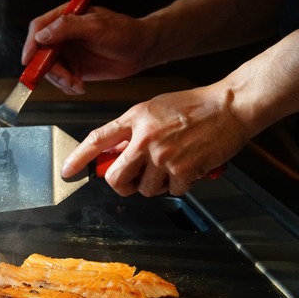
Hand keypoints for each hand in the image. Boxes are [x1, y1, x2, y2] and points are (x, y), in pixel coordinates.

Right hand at [22, 5, 155, 94]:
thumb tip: (42, 35)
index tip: (28, 60)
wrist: (141, 50)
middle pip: (41, 53)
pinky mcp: (74, 68)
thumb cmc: (124, 32)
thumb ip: (68, 28)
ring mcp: (68, 53)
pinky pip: (61, 81)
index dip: (30, 44)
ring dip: (61, 81)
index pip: (39, 28)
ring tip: (77, 84)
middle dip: (49, 70)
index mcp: (66, 18)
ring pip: (50, 70)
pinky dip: (67, 87)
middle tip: (65, 79)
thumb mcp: (96, 26)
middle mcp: (63, 35)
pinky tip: (80, 86)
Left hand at [61, 85, 247, 195]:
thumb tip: (115, 150)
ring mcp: (163, 157)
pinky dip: (179, 185)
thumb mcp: (154, 109)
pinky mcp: (183, 171)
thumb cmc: (195, 106)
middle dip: (121, 184)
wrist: (230, 107)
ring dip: (154, 185)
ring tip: (169, 167)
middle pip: (115, 177)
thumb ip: (133, 129)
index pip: (97, 140)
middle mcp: (145, 139)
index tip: (67, 171)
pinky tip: (188, 168)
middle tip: (131, 180)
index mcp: (135, 119)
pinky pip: (171, 191)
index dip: (78, 158)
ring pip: (143, 189)